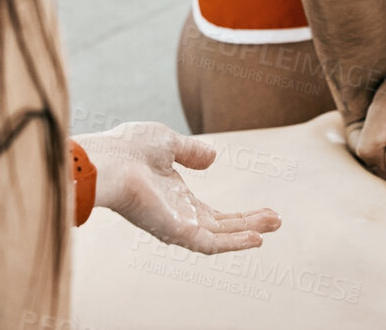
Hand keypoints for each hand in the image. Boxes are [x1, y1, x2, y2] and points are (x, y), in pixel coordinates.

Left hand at [75, 122, 280, 253]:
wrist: (108, 160)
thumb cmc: (128, 148)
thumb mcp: (167, 142)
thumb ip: (191, 152)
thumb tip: (213, 157)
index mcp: (175, 197)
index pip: (213, 212)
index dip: (239, 214)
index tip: (264, 209)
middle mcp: (178, 215)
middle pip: (222, 225)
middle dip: (251, 223)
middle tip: (277, 219)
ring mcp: (177, 224)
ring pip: (221, 235)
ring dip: (249, 232)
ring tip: (275, 224)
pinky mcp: (176, 231)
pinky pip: (211, 243)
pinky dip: (235, 243)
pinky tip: (257, 238)